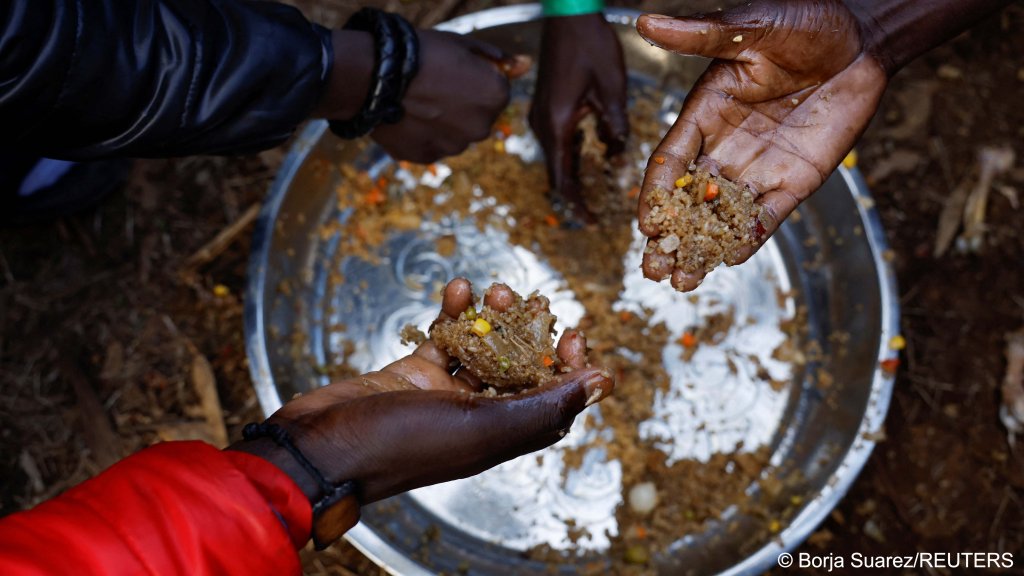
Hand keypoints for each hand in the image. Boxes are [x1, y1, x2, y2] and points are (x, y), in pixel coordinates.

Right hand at [236, 278, 612, 504]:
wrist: (322, 446)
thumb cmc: (403, 443)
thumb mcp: (484, 427)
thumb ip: (545, 404)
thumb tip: (604, 385)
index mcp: (499, 435)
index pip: (552, 402)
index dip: (570, 369)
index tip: (573, 335)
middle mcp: (475, 416)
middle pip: (518, 370)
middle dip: (530, 332)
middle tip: (535, 301)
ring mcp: (442, 394)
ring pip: (480, 348)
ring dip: (492, 316)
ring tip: (496, 290)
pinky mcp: (411, 373)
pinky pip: (441, 337)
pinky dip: (452, 312)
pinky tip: (458, 286)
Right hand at [372, 31, 530, 162]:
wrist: (375, 75)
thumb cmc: (421, 53)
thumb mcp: (463, 45)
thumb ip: (498, 58)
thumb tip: (526, 64)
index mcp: (496, 96)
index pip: (495, 91)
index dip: (474, 80)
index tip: (452, 72)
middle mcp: (482, 128)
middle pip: (477, 117)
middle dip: (461, 106)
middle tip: (433, 87)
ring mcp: (454, 146)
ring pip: (454, 134)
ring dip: (442, 123)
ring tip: (416, 102)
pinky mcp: (428, 157)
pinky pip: (431, 146)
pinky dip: (422, 135)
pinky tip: (405, 116)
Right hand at [529, 14, 627, 218]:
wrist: (568, 14)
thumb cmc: (589, 44)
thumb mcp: (611, 87)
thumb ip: (614, 124)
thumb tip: (619, 153)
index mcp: (557, 124)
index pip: (562, 178)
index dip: (575, 204)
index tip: (589, 222)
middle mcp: (544, 124)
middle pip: (557, 172)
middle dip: (575, 194)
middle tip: (594, 215)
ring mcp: (543, 115)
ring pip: (559, 156)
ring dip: (576, 174)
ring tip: (595, 192)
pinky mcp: (548, 106)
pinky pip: (560, 139)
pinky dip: (575, 153)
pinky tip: (595, 153)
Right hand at [635, 2, 887, 290]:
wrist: (865, 38)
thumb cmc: (807, 20)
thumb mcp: (752, 26)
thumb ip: (701, 34)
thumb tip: (645, 20)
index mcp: (705, 111)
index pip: (670, 160)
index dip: (656, 192)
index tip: (646, 222)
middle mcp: (725, 144)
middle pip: (689, 198)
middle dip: (670, 236)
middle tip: (653, 269)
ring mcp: (759, 166)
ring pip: (722, 215)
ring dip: (702, 248)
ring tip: (684, 281)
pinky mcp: (794, 181)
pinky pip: (766, 216)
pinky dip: (748, 238)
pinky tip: (730, 259)